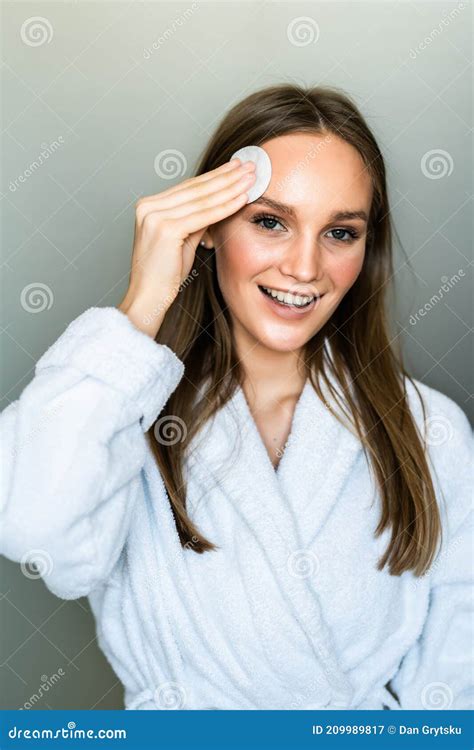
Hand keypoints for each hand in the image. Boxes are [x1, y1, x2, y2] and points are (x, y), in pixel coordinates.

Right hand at [118, 158, 255, 336]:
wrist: (147, 299)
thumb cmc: (164, 276)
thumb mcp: (183, 241)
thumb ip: (197, 221)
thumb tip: (218, 204)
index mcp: (148, 206)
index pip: (189, 187)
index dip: (215, 177)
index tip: (237, 168)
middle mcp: (148, 207)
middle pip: (196, 188)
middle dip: (226, 176)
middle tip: (251, 166)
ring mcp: (154, 216)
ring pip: (202, 199)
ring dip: (230, 187)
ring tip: (252, 178)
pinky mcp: (165, 229)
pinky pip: (203, 215)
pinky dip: (225, 206)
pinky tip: (242, 198)